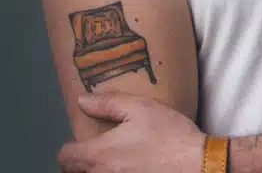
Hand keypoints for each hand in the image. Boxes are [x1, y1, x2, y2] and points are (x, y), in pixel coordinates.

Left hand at [58, 93, 205, 172]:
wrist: (192, 163)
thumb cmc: (167, 134)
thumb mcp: (140, 108)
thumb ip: (108, 103)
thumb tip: (81, 100)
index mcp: (98, 154)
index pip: (64, 156)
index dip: (70, 146)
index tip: (84, 140)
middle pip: (73, 172)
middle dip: (80, 161)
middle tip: (99, 148)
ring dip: (95, 169)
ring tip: (115, 157)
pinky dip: (112, 172)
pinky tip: (129, 166)